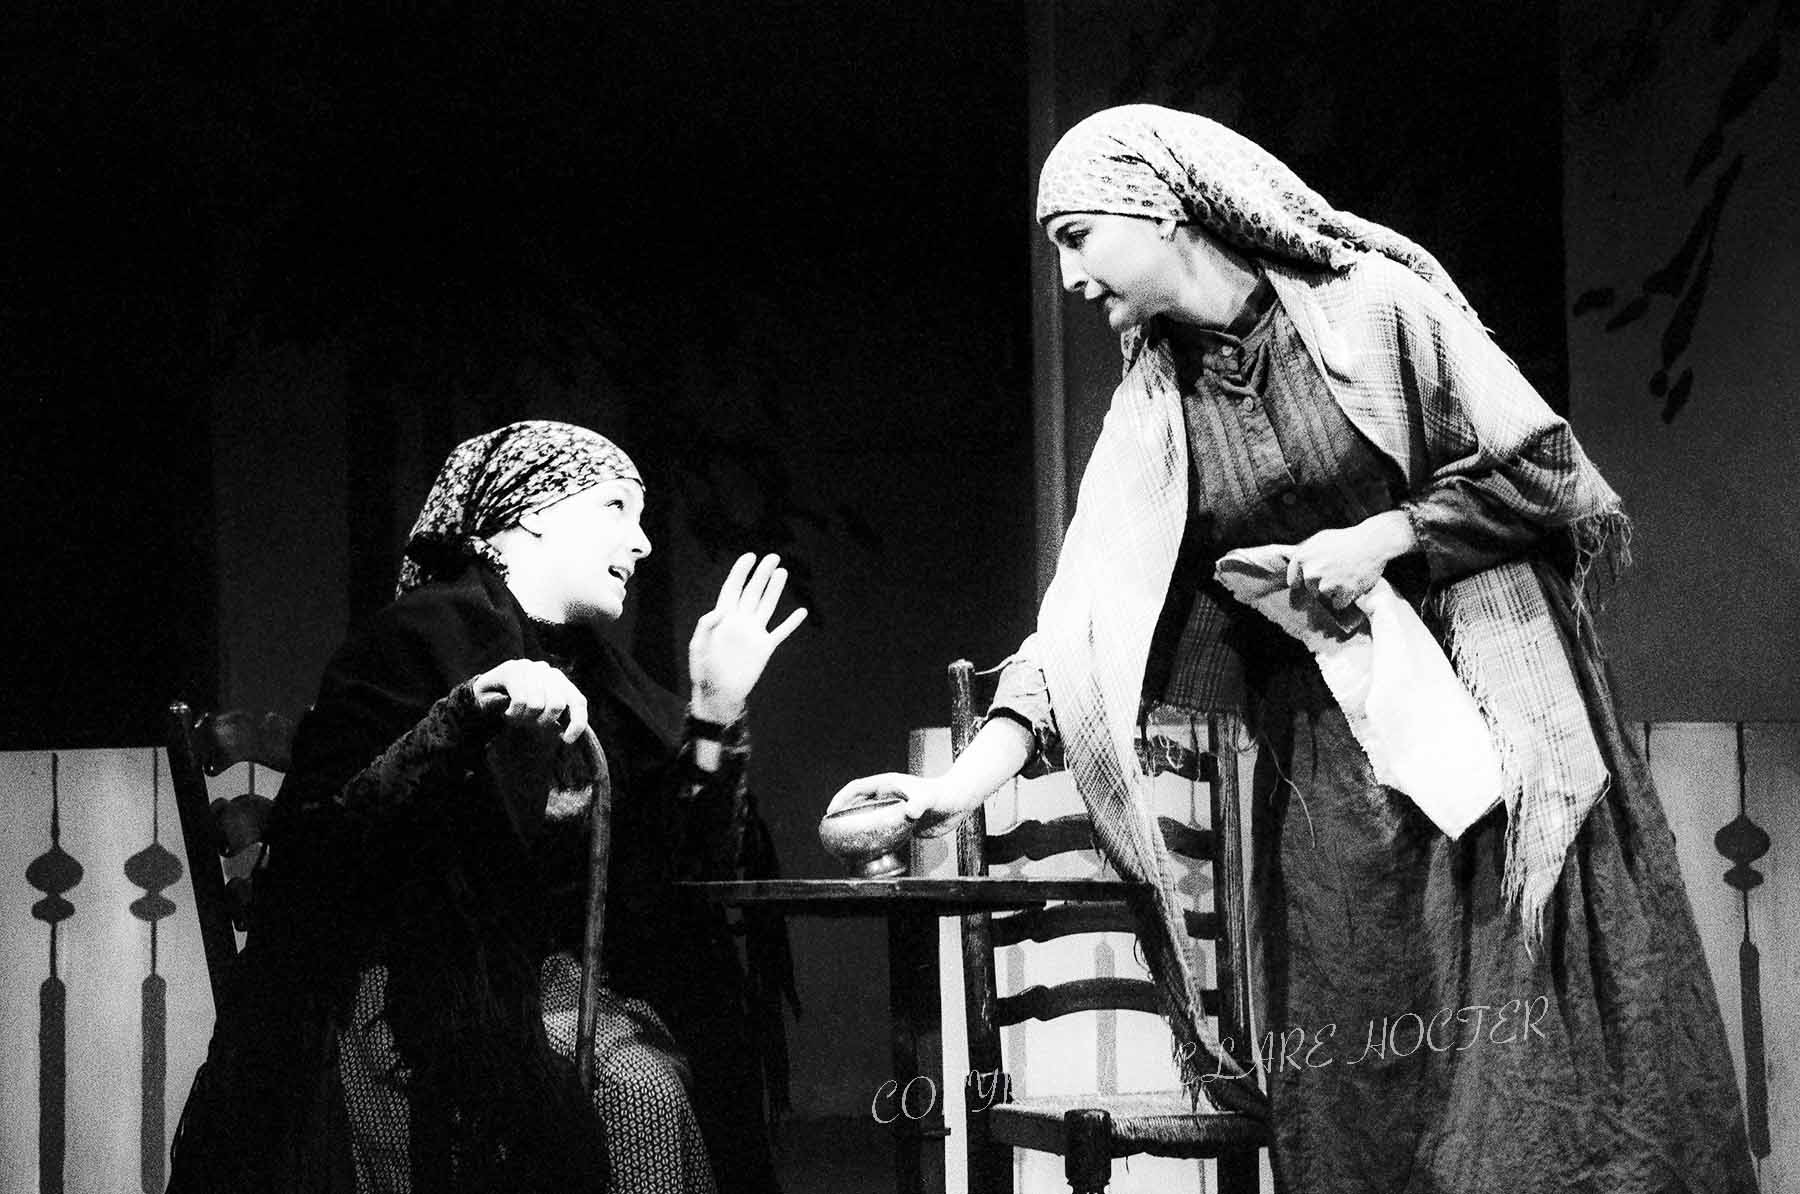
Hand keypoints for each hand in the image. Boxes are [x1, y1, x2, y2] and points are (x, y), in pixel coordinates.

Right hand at [470, 659, 588, 743]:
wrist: (482, 696)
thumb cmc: (514, 708)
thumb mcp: (538, 716)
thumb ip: (555, 720)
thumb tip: (568, 736)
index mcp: (560, 683)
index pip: (578, 702)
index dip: (577, 722)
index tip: (567, 740)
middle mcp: (548, 672)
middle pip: (557, 705)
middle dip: (541, 721)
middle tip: (528, 723)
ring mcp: (530, 667)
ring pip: (536, 704)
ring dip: (523, 718)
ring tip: (514, 716)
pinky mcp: (511, 669)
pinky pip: (520, 700)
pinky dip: (513, 712)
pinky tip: (507, 711)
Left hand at [688, 553, 808, 723]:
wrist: (718, 694)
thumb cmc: (703, 671)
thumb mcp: (698, 648)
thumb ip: (705, 627)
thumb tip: (718, 610)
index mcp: (723, 618)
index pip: (732, 588)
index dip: (740, 572)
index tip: (750, 556)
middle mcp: (740, 621)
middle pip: (753, 592)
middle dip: (762, 574)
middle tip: (772, 557)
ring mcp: (753, 633)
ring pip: (767, 606)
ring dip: (774, 589)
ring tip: (782, 572)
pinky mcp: (764, 648)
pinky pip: (781, 632)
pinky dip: (791, 623)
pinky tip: (801, 612)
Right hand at [827, 773, 963, 835]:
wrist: (958, 803)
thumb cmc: (943, 794)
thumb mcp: (928, 797)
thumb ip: (919, 803)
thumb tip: (910, 813)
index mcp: (887, 785)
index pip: (857, 788)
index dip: (841, 798)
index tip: (831, 812)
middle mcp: (887, 796)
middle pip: (858, 804)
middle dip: (844, 815)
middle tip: (833, 831)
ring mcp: (894, 810)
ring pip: (869, 819)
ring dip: (857, 829)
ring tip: (846, 845)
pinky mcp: (902, 824)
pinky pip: (882, 832)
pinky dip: (873, 840)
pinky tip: (870, 853)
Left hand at [1284, 511, 1415, 609]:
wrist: (1373, 542)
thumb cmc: (1346, 539)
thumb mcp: (1319, 540)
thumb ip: (1305, 553)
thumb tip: (1292, 565)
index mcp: (1302, 558)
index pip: (1294, 580)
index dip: (1300, 583)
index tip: (1303, 586)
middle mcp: (1311, 572)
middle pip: (1311, 589)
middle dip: (1321, 584)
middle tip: (1336, 573)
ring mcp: (1327, 584)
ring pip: (1325, 596)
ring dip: (1334, 591)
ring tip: (1346, 577)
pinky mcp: (1344, 593)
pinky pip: (1338, 604)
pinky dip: (1345, 599)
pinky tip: (1352, 585)